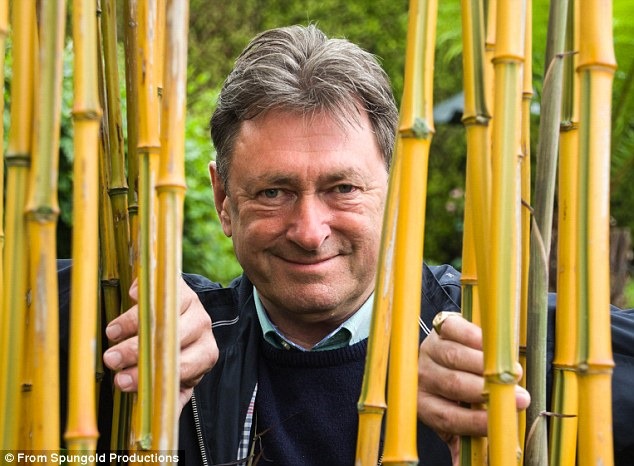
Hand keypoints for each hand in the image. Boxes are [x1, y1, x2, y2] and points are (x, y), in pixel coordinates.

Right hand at [103, 278, 218, 410]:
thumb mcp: (177, 376)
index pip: (183, 366)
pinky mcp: (177, 284)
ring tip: (110, 334)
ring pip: (163, 313)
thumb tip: (161, 425)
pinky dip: (142, 294)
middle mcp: (203, 326)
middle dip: (137, 351)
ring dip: (133, 323)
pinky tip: (129, 298)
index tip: (121, 381)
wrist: (178, 314)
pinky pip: (160, 287)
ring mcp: (191, 302)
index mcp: (206, 353)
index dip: (149, 375)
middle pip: (172, 338)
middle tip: (110, 358)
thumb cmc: (175, 352)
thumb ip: (171, 394)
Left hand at [417, 314, 529, 462]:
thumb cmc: (454, 396)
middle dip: (487, 392)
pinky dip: (472, 336)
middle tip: (519, 398)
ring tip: (512, 373)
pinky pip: (453, 329)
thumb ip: (465, 443)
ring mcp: (428, 350)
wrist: (441, 356)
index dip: (474, 423)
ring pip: (454, 357)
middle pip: (452, 385)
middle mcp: (422, 377)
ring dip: (484, 365)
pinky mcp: (439, 328)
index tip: (500, 426)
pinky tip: (492, 344)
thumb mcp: (456, 420)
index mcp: (424, 405)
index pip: (448, 418)